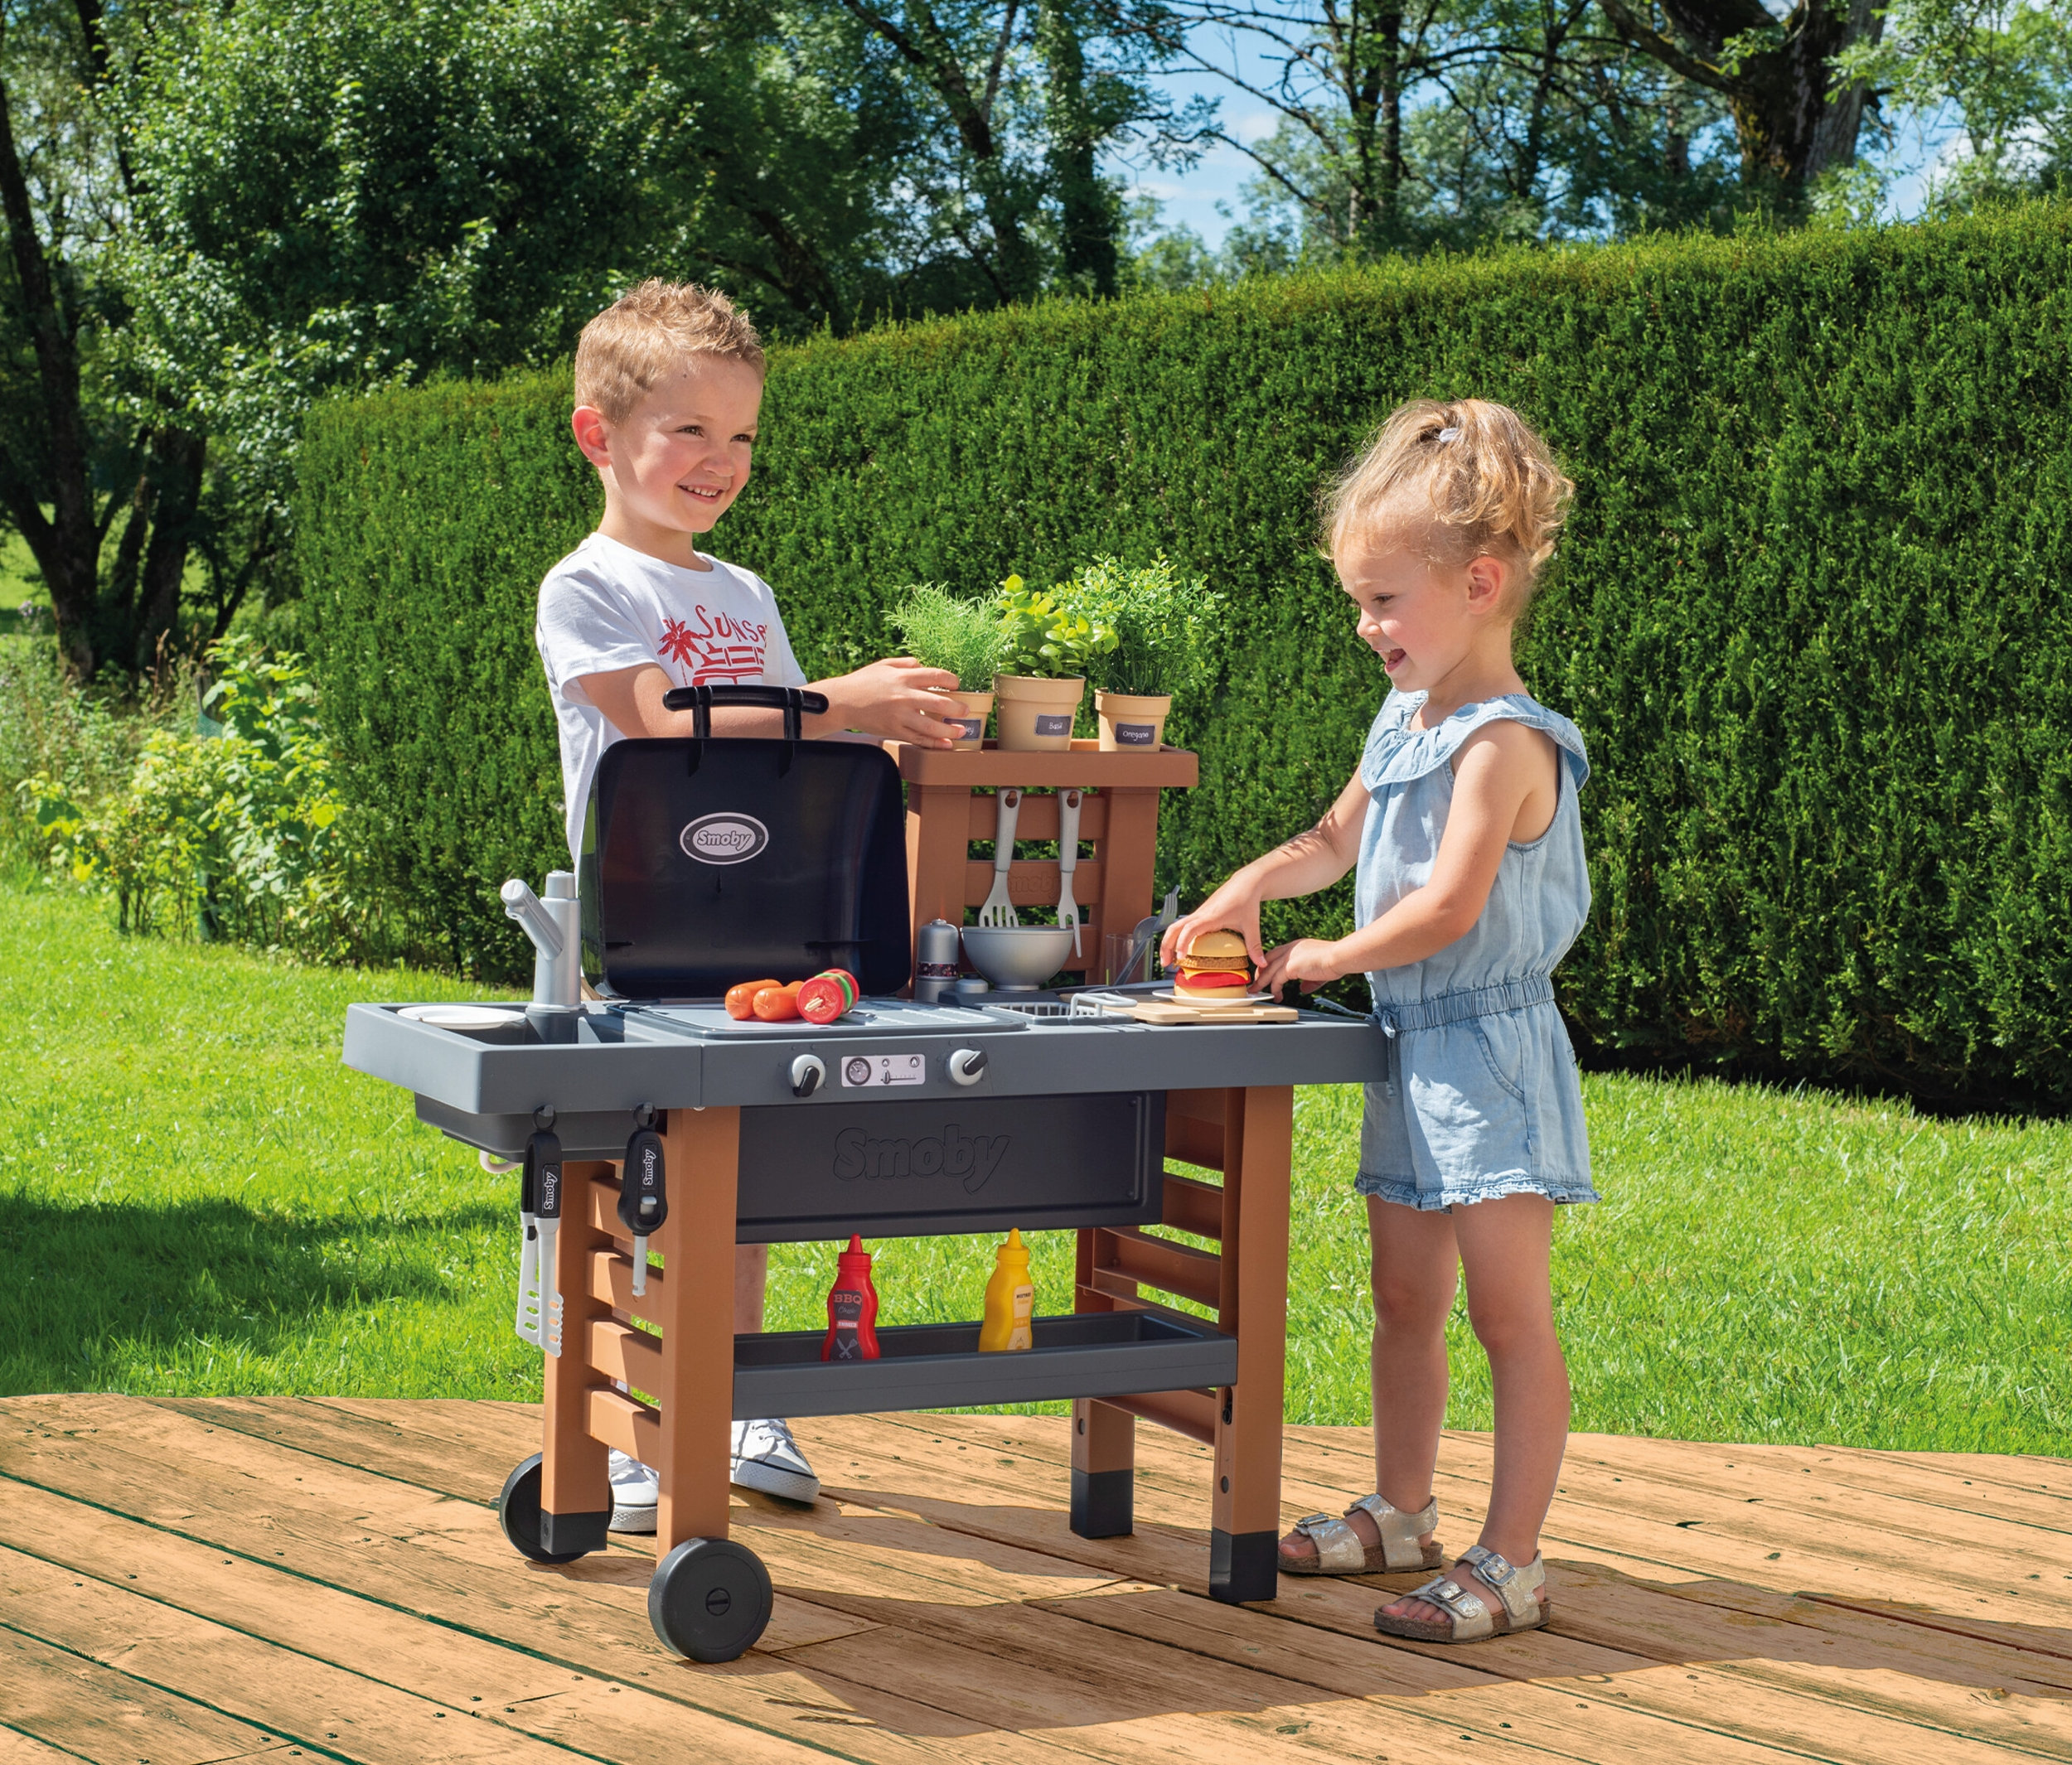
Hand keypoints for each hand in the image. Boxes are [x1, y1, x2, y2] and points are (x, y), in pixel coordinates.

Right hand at [813, 657, 964, 746]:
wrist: (842, 702)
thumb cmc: (862, 682)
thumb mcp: (883, 665)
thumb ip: (905, 663)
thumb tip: (922, 665)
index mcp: (903, 677)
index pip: (935, 675)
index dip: (951, 680)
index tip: (957, 685)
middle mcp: (903, 696)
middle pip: (938, 702)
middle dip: (957, 707)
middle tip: (966, 710)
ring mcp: (899, 715)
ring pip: (930, 725)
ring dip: (949, 730)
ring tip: (961, 731)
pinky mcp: (894, 730)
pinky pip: (917, 739)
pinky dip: (933, 743)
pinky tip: (946, 745)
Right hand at [1159, 882, 1264, 970]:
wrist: (1246, 882)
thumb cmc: (1247, 900)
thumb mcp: (1251, 925)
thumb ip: (1254, 946)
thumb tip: (1261, 964)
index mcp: (1211, 916)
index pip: (1189, 929)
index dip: (1182, 943)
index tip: (1180, 958)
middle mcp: (1201, 914)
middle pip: (1174, 928)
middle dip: (1166, 946)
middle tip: (1165, 964)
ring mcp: (1199, 913)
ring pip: (1175, 926)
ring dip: (1169, 941)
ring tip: (1169, 959)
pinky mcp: (1200, 913)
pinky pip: (1183, 925)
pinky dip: (1177, 937)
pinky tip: (1181, 949)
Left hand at [1255, 938, 1345, 995]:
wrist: (1338, 958)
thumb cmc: (1334, 962)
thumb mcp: (1319, 972)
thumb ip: (1309, 981)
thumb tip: (1303, 989)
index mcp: (1297, 946)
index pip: (1278, 953)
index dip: (1270, 964)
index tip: (1267, 973)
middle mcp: (1291, 948)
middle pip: (1268, 959)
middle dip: (1261, 972)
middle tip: (1256, 983)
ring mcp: (1289, 956)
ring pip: (1268, 970)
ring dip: (1261, 982)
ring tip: (1256, 992)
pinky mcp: (1290, 966)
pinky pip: (1276, 980)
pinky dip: (1274, 989)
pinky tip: (1276, 996)